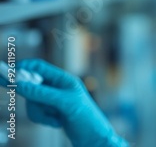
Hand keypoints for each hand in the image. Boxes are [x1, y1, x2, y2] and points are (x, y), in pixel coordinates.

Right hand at [9, 59, 127, 146]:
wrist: (94, 138)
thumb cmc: (86, 118)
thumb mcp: (64, 103)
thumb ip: (43, 93)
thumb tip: (20, 84)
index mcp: (64, 79)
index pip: (39, 67)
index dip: (23, 69)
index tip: (10, 77)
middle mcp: (58, 88)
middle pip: (31, 86)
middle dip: (33, 99)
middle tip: (41, 107)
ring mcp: (54, 100)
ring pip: (32, 102)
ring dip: (39, 113)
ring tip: (55, 119)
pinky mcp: (52, 112)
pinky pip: (36, 113)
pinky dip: (43, 119)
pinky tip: (57, 124)